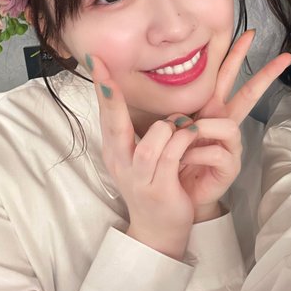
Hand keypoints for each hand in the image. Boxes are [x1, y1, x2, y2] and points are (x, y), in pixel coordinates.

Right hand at [87, 55, 199, 258]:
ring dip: (173, 127)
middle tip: (105, 66)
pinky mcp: (159, 187)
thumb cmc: (155, 184)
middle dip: (110, 94)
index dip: (102, 87)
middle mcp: (121, 162)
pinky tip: (194, 136)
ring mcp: (139, 177)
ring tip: (187, 129)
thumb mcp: (143, 156)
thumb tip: (146, 100)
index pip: (107, 114)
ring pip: (154, 138)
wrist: (159, 230)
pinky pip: (173, 155)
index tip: (96, 60)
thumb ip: (141, 130)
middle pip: (114, 122)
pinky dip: (185, 141)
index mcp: (116, 150)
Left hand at [178, 29, 290, 220]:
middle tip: (285, 57)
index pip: (226, 76)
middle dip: (266, 74)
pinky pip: (216, 153)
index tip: (249, 33)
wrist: (173, 190)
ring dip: (202, 130)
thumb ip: (169, 111)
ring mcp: (231, 145)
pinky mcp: (229, 166)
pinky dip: (195, 155)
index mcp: (210, 108)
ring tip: (183, 140)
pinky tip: (183, 161)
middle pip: (248, 94)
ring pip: (229, 126)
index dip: (237, 54)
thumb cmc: (171, 156)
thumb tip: (165, 98)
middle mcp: (224, 123)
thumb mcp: (166, 127)